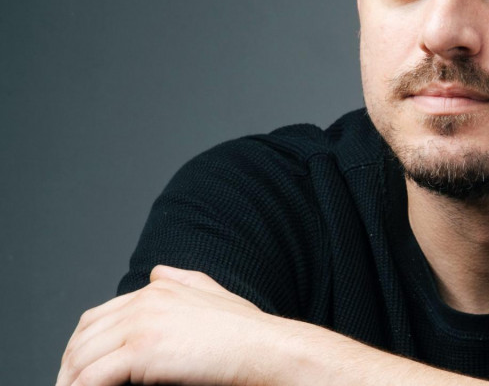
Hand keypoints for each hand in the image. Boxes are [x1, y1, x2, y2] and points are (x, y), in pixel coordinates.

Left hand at [57, 265, 295, 385]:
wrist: (264, 348)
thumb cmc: (246, 331)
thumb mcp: (213, 294)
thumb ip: (182, 279)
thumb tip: (155, 270)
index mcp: (158, 290)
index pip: (97, 316)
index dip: (79, 346)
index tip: (76, 371)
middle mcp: (145, 301)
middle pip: (84, 337)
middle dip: (69, 367)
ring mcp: (143, 325)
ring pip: (83, 358)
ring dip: (71, 381)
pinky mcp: (143, 352)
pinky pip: (94, 377)